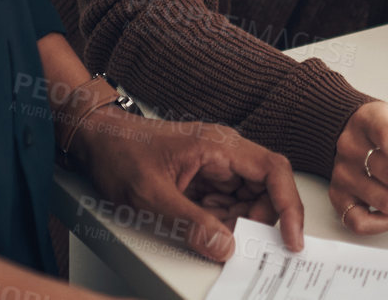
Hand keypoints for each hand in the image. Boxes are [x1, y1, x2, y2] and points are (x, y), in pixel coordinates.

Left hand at [72, 111, 303, 260]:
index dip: (289, 205)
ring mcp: (215, 165)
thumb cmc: (120, 153)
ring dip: (237, 223)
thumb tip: (226, 247)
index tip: (291, 238)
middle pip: (266, 188)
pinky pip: (227, 203)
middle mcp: (223, 152)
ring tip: (209, 233)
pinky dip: (221, 222)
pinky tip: (200, 226)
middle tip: (241, 243)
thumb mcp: (151, 196)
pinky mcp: (205, 178)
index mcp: (219, 145)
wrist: (96, 139)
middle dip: (259, 220)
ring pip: (248, 199)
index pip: (273, 170)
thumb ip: (190, 223)